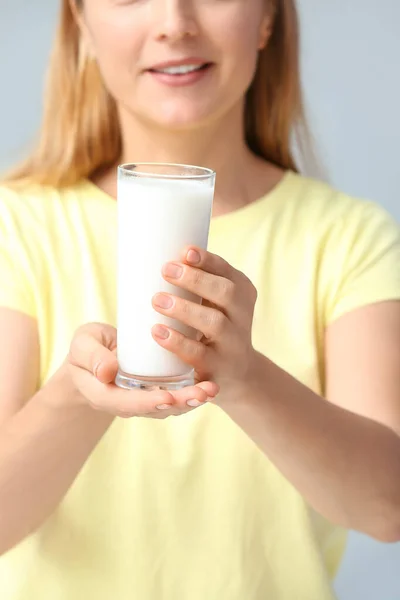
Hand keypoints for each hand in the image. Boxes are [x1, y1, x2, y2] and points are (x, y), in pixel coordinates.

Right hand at [67, 323, 218, 418]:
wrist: (92, 358)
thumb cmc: (86, 350)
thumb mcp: (82, 347)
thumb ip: (92, 357)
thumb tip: (108, 371)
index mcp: (106, 395)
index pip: (127, 404)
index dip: (148, 402)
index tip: (166, 397)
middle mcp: (129, 402)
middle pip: (156, 409)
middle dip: (180, 403)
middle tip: (202, 394)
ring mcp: (145, 398)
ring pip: (170, 405)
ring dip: (192, 399)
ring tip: (212, 389)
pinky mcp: (157, 389)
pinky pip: (176, 393)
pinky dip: (193, 390)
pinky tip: (212, 382)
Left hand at [152, 246, 257, 401]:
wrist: (237, 374)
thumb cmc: (214, 328)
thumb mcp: (215, 303)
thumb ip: (196, 283)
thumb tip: (155, 254)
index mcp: (242, 293)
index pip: (228, 272)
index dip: (209, 261)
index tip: (186, 252)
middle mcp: (242, 316)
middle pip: (227, 293)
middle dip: (196, 280)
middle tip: (166, 270)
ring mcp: (232, 344)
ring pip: (215, 323)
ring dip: (185, 309)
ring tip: (157, 300)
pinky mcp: (218, 368)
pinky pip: (199, 354)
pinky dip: (178, 342)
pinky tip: (158, 332)